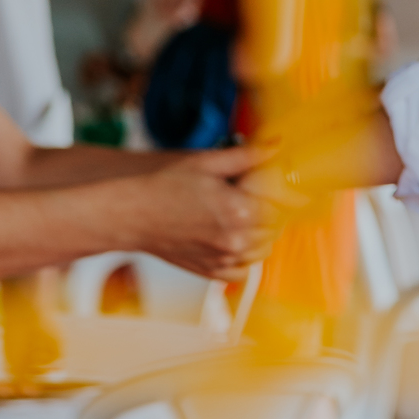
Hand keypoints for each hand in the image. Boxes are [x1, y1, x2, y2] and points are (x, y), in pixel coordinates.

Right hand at [124, 146, 284, 279]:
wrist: (133, 214)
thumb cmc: (164, 187)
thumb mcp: (207, 163)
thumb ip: (247, 157)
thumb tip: (276, 147)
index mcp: (239, 210)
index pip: (282, 204)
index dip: (283, 193)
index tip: (284, 187)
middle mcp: (237, 239)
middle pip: (276, 227)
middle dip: (271, 211)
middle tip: (255, 197)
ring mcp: (226, 259)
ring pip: (264, 250)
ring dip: (261, 234)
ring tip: (243, 217)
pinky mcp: (214, 272)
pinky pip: (245, 270)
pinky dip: (245, 257)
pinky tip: (233, 239)